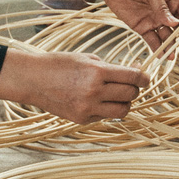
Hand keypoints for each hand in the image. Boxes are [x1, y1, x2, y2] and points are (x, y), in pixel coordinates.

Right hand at [0, 47, 150, 122]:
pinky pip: (105, 116)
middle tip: (130, 84)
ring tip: (116, 95)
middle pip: (130, 94)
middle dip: (134, 89)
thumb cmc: (60, 64)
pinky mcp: (81, 119)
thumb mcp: (87, 58)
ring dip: (124, 102)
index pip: (132, 77)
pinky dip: (106, 109)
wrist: (33, 79)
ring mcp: (88, 108)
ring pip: (122, 110)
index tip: (145, 77)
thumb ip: (110, 67)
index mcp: (97, 72)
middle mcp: (94, 91)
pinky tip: (97, 100)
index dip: (143, 77)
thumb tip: (133, 71)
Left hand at [76, 0, 178, 53]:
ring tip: (172, 56)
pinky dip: (158, 49)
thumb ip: (161, 7)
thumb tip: (174, 24)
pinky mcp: (143, 28)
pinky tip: (162, 55)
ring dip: (171, 47)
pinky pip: (153, 41)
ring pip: (167, 37)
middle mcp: (167, 12)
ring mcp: (155, 21)